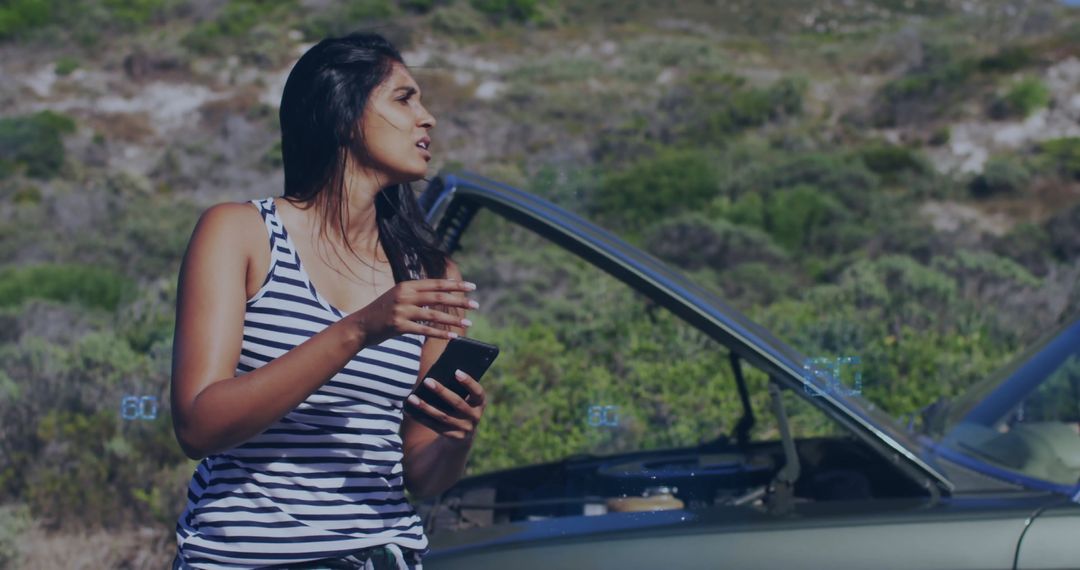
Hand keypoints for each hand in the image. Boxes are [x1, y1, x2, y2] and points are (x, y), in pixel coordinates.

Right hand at [351, 279, 477, 345]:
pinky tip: (453, 337)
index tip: (471, 286)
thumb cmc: (381, 312)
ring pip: (433, 314)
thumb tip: (438, 293)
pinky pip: (424, 330)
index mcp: (406, 285)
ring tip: (468, 323)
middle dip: (459, 301)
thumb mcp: (397, 296)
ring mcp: (401, 310)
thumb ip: (415, 294)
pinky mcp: (398, 326)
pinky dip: (440, 333)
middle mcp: (404, 295)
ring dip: (453, 319)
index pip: (436, 283)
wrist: (359, 326)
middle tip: (476, 304)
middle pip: (438, 297)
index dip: (455, 285)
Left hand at [406, 369, 486, 441]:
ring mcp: (465, 428)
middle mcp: (475, 416)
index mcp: (480, 403)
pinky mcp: (453, 437)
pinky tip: (409, 410)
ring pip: (443, 416)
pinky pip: (434, 426)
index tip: (456, 372)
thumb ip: (458, 389)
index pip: (477, 392)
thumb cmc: (461, 406)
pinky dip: (421, 418)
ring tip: (412, 398)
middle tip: (427, 381)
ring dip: (426, 407)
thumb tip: (437, 375)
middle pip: (457, 403)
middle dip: (441, 391)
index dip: (468, 382)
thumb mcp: (466, 399)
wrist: (464, 434)